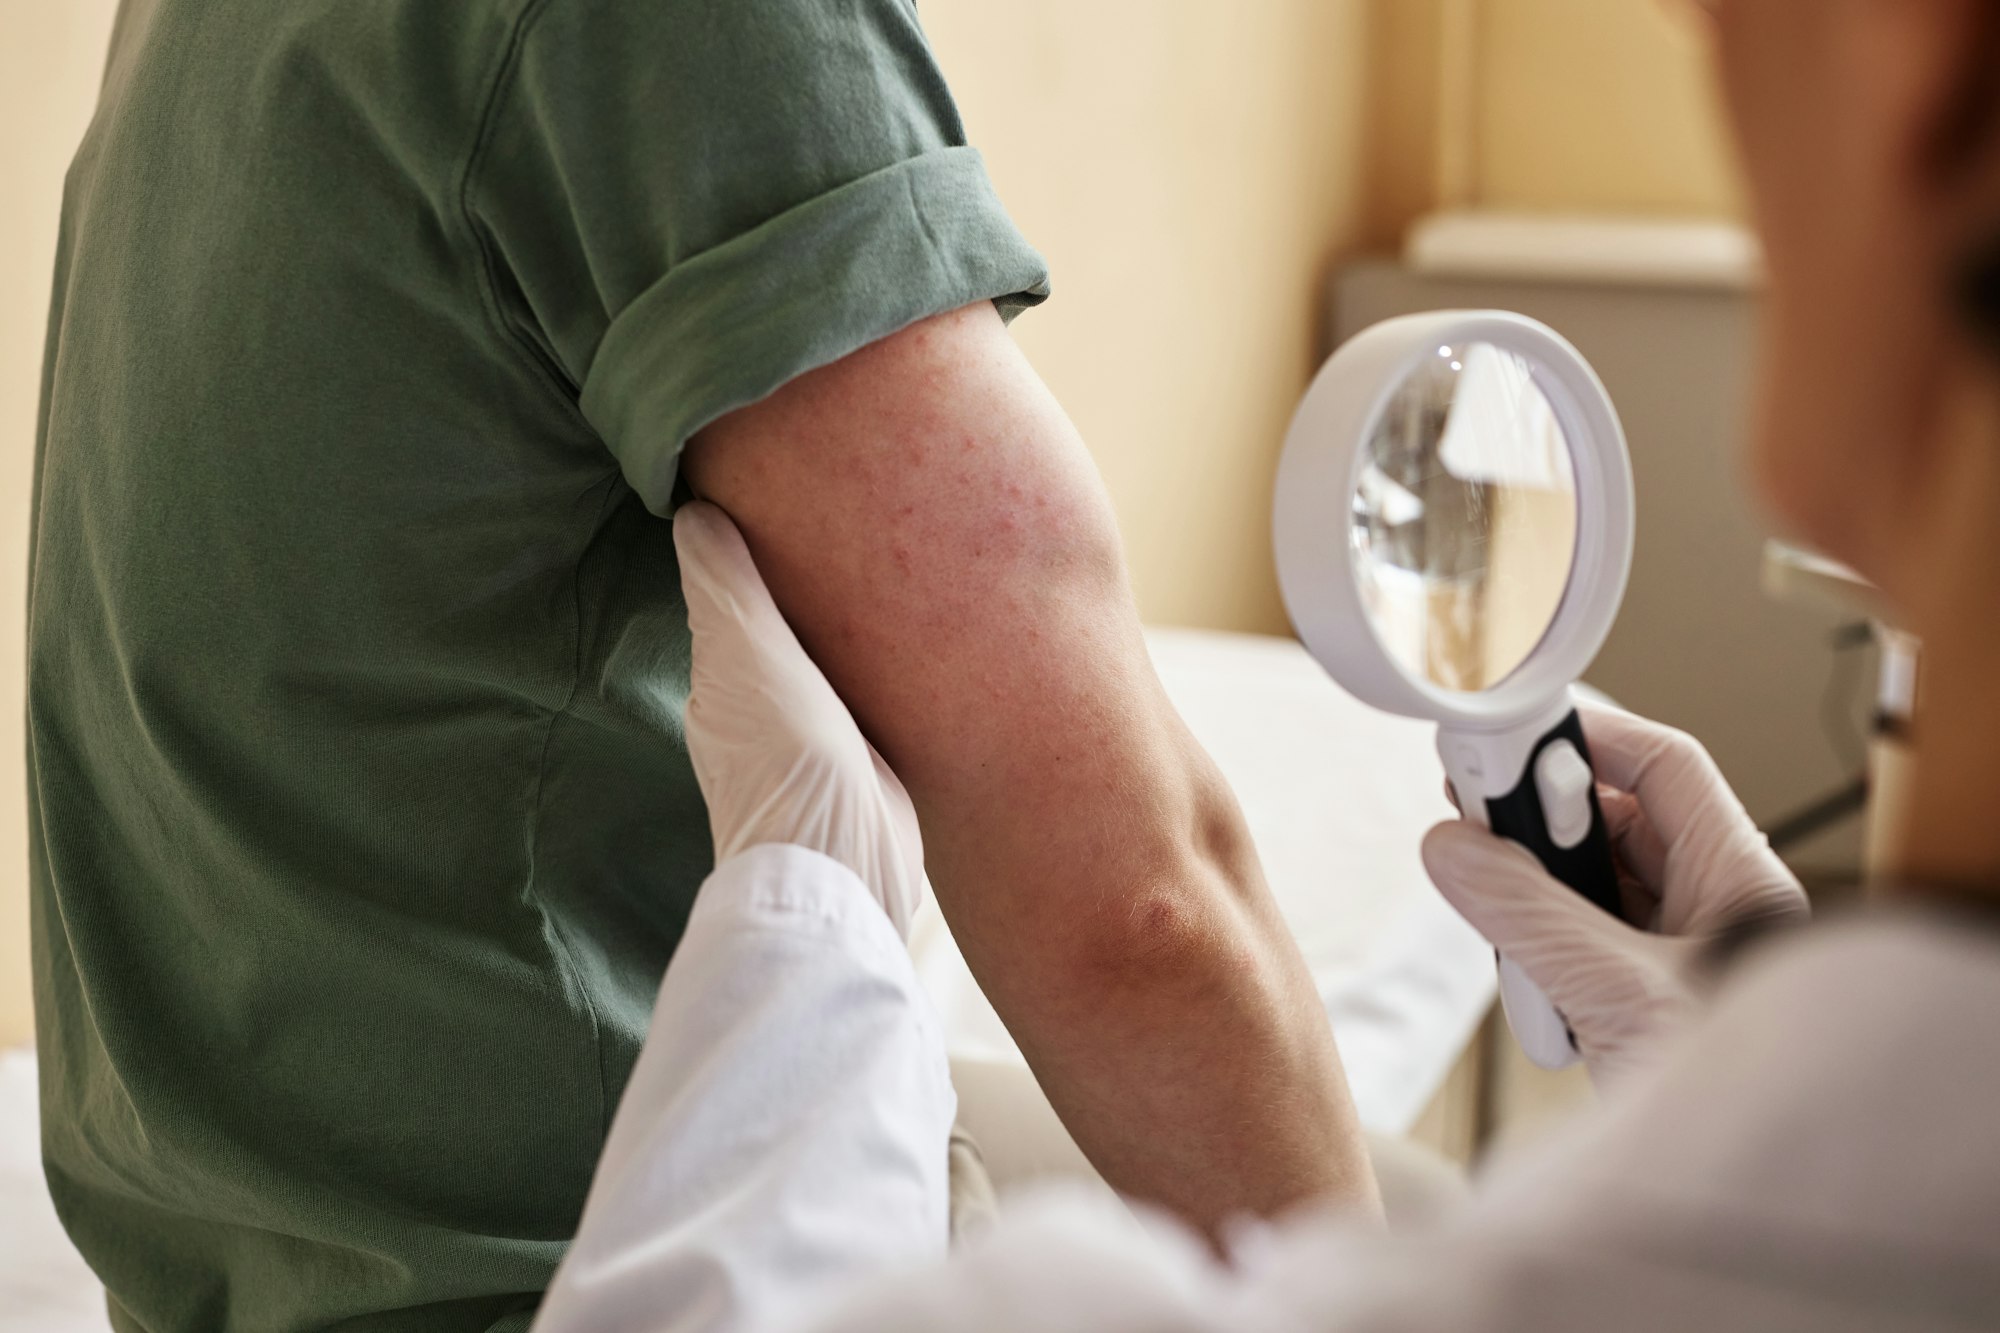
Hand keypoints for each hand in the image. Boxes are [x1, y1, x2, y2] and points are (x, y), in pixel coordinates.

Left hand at [674, 501, 926, 936]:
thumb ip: (727, 588)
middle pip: (777, 631)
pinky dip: (874, 669)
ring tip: (878, 571)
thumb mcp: (750, 656)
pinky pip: (866, 698)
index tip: (772, 499)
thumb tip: (693, 511)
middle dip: (795, 588)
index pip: (727, 602)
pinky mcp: (865, 763)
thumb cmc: (787, 759)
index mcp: (720, 682)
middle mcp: (759, 711)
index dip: (744, 555)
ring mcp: (814, 739)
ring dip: (839, 629)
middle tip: (837, 520)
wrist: (846, 866)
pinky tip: (902, 647)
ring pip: (823, 664)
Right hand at [1422, 704, 1809, 1082]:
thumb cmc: (1731, 1098)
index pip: (1663, 767)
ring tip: (1508, 931)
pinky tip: (1536, 993)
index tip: (1509, 734)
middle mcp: (1709, 907)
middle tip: (1472, 813)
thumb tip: (1451, 847)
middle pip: (1609, 821)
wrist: (1738, 1197)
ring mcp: (1668, 954)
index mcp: (1739, 882)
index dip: (1586, 737)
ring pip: (1580, 885)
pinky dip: (1536, 959)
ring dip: (1530, 903)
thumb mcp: (1617, 993)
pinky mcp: (1631, 998)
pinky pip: (1569, 945)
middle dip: (1538, 823)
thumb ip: (1526, 913)